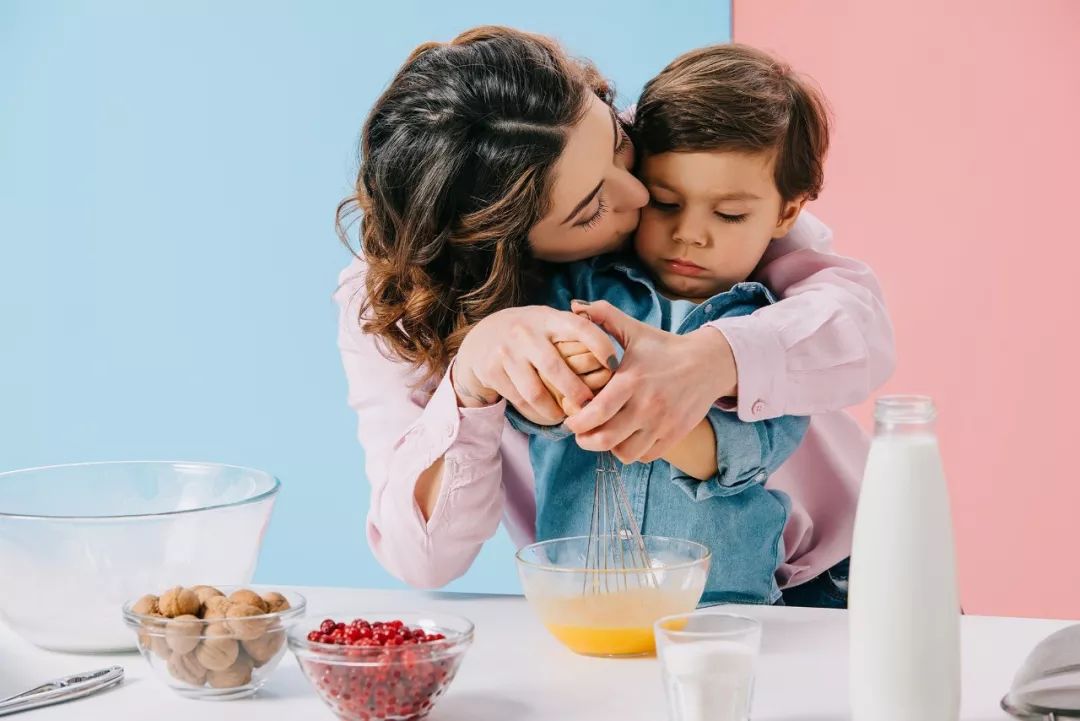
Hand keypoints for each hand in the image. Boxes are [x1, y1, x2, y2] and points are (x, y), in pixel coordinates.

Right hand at [452, 306, 617, 424]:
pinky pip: (520, 401)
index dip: (600, 346)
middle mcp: (525, 332)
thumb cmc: (530, 334)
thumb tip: (613, 354)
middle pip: (556, 368)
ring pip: (536, 392)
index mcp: (547, 318)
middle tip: (592, 407)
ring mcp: (506, 352)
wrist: (481, 339)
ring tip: (569, 416)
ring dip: (556, 410)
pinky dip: (538, 414)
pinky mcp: (491, 371)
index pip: (580, 327)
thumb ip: (576, 330)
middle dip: (577, 392)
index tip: (614, 366)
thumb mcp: (549, 322)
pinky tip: (549, 417)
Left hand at [564, 299, 737, 463]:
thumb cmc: (663, 347)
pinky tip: (628, 437)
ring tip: (605, 434)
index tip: (571, 418)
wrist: (708, 363)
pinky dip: (632, 451)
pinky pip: (645, 456)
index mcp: (632, 380)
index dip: (576, 421)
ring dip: (609, 448)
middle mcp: (647, 405)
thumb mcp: (634, 329)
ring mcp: (662, 423)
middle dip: (586, 440)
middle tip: (581, 433)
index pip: (595, 412)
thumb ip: (603, 316)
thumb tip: (574, 306)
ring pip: (624, 453)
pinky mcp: (675, 434)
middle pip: (605, 439)